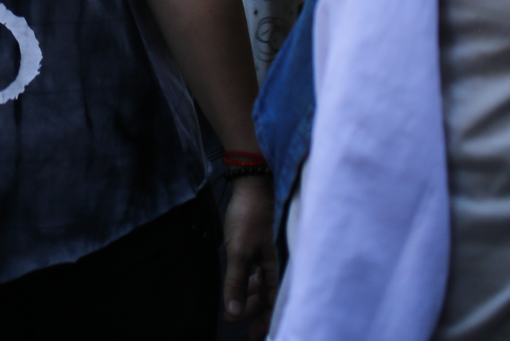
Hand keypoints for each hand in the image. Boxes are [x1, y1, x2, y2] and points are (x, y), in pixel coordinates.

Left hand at [222, 174, 277, 329]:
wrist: (251, 185)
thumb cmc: (249, 217)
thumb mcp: (239, 252)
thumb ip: (236, 282)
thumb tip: (233, 312)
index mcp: (276, 268)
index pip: (273, 303)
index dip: (266, 320)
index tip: (254, 335)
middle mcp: (274, 264)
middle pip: (267, 296)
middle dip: (254, 312)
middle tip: (238, 324)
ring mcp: (266, 254)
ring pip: (261, 284)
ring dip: (248, 298)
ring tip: (233, 308)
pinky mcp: (257, 246)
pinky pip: (256, 272)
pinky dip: (247, 282)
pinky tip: (239, 287)